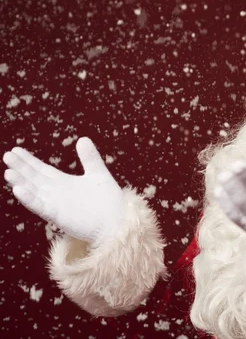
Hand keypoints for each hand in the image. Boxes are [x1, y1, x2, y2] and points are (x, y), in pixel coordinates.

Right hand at [3, 137, 124, 244]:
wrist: (118, 222)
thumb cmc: (109, 201)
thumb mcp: (98, 174)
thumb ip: (90, 158)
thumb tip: (82, 138)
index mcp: (64, 182)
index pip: (41, 169)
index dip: (28, 160)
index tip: (15, 150)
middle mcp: (56, 193)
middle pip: (34, 178)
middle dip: (20, 167)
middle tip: (7, 155)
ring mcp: (55, 205)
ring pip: (34, 191)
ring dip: (21, 182)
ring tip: (9, 172)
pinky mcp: (58, 216)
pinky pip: (40, 207)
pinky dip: (30, 199)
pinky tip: (18, 190)